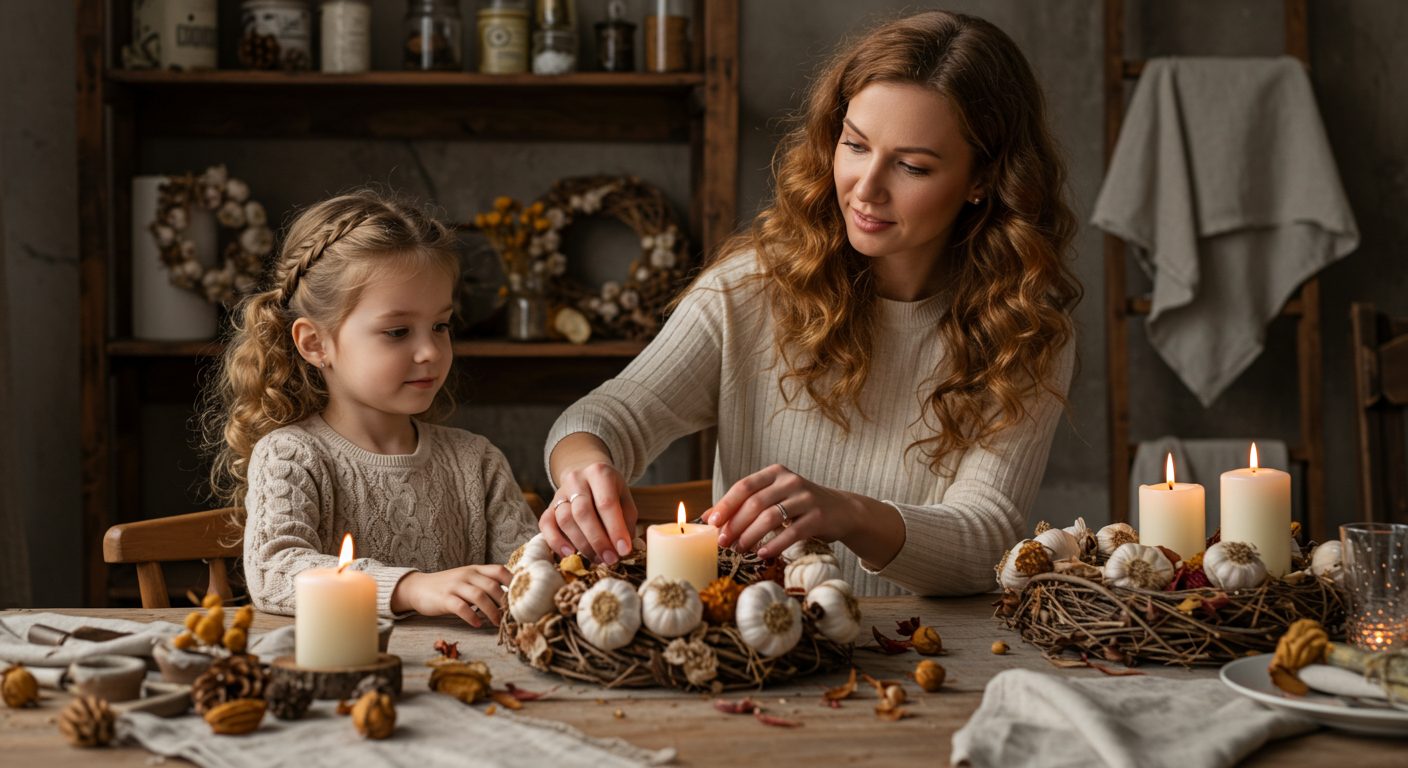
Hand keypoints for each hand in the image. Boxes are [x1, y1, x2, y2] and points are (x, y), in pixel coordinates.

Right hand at [389, 565, 512, 627]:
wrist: (418, 588)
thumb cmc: (448, 586)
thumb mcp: (468, 579)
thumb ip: (485, 584)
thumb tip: (510, 598)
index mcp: (476, 570)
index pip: (500, 570)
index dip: (514, 582)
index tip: (522, 596)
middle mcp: (467, 575)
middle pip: (493, 585)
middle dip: (505, 602)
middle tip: (511, 616)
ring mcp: (455, 586)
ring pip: (479, 596)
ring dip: (492, 611)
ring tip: (497, 623)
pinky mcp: (444, 599)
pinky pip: (461, 607)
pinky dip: (472, 617)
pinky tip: (477, 624)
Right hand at [540, 461, 638, 565]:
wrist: (586, 477)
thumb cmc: (610, 492)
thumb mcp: (624, 499)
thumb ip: (625, 522)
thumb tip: (621, 549)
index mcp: (599, 473)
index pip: (606, 503)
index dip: (615, 529)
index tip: (624, 550)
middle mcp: (576, 480)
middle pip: (582, 512)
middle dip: (598, 540)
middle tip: (610, 559)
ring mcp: (559, 493)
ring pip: (565, 520)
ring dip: (582, 544)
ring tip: (598, 559)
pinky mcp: (548, 507)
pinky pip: (546, 525)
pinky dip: (556, 542)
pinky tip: (569, 554)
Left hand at [707, 464, 858, 557]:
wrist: (842, 511)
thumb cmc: (800, 506)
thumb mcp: (774, 499)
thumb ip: (745, 505)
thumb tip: (708, 518)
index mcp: (775, 473)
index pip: (745, 486)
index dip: (726, 504)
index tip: (712, 522)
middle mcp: (791, 481)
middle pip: (755, 502)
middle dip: (736, 524)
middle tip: (724, 542)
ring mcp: (806, 498)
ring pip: (771, 516)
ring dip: (752, 535)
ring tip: (741, 549)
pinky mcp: (818, 517)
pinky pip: (792, 532)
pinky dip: (775, 545)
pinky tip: (763, 554)